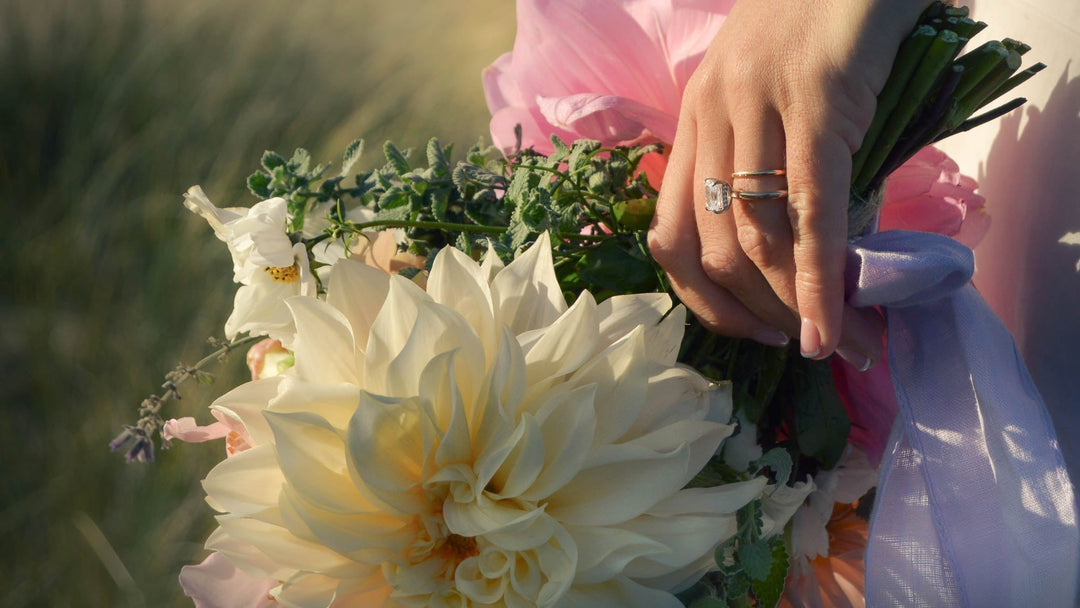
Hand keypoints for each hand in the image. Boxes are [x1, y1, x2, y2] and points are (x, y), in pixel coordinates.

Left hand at [649, 0, 931, 367]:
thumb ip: (766, 165)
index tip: (748, 329)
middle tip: (802, 346)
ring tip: (839, 344)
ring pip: (757, 238)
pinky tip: (832, 323)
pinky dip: (819, 278)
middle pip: (712, 249)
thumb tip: (796, 258)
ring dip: (796, 306)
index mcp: (693, 123)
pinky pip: (809, 209)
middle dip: (759, 314)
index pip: (667, 236)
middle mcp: (710, 119)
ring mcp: (757, 110)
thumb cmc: (816, 28)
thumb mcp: (769, 99)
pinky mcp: (814, 103)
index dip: (702, 300)